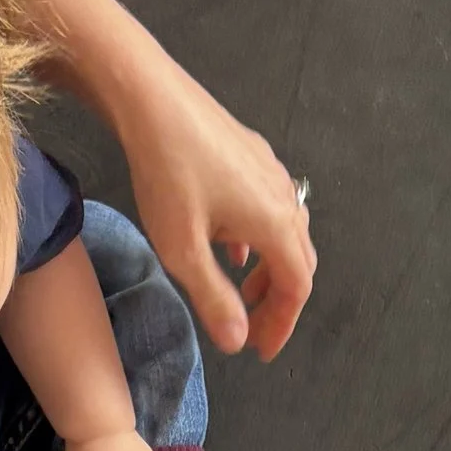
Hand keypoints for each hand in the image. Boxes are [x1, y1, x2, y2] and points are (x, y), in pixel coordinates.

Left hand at [113, 62, 315, 357]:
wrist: (151, 100)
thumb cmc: (167, 174)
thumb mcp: (183, 251)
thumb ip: (214, 300)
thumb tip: (238, 343)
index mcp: (276, 224)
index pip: (297, 287)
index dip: (282, 324)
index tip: (260, 350)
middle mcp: (285, 196)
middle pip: (298, 260)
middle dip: (278, 300)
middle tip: (251, 328)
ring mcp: (270, 171)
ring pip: (284, 232)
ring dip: (268, 268)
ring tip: (241, 291)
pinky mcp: (250, 154)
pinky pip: (267, 207)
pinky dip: (256, 238)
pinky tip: (228, 247)